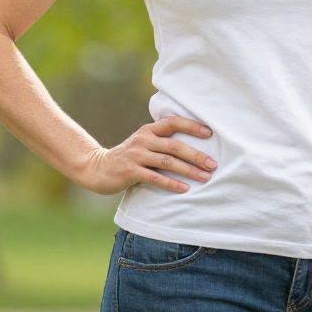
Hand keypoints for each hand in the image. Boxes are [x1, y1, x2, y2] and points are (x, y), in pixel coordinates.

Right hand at [79, 117, 214, 195]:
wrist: (98, 169)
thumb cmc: (129, 158)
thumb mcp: (143, 144)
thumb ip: (162, 142)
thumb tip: (194, 146)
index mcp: (148, 130)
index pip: (173, 122)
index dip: (192, 126)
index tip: (210, 133)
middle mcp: (143, 140)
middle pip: (174, 146)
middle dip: (196, 155)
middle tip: (213, 165)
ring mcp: (136, 155)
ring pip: (168, 162)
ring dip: (189, 170)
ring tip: (205, 177)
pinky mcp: (130, 172)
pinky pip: (155, 177)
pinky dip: (171, 183)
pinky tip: (184, 189)